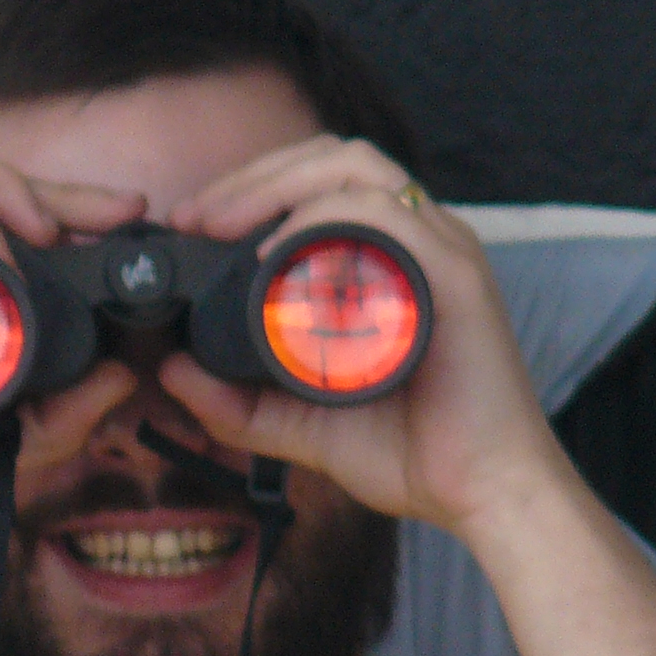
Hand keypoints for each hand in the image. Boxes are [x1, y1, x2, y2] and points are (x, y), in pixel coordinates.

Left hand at [161, 137, 566, 538]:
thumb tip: (169, 371)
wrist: (487, 496)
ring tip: (223, 223)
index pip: (321, 182)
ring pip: (356, 169)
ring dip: (278, 183)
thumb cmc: (417, 455)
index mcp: (395, 258)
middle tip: (196, 217)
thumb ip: (238, 404)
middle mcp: (422, 240)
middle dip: (254, 175)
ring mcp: (443, 250)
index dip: (253, 186)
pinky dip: (325, 220)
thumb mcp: (302, 426)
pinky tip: (276, 253)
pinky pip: (386, 217)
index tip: (193, 224)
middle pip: (332, 158)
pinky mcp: (457, 276)